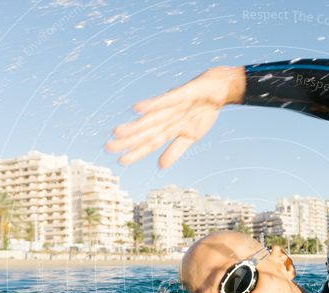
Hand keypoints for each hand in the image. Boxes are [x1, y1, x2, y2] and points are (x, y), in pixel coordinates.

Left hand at [105, 66, 244, 168]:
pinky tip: (137, 109)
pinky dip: (151, 105)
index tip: (120, 162)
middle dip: (127, 140)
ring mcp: (171, 106)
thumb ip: (175, 150)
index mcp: (168, 128)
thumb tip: (160, 166)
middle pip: (144, 131)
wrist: (220, 90)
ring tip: (117, 132)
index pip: (149, 143)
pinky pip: (164, 101)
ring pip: (150, 118)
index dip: (136, 152)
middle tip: (108, 148)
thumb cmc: (203, 111)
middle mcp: (165, 117)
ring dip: (134, 125)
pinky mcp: (181, 95)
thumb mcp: (192, 136)